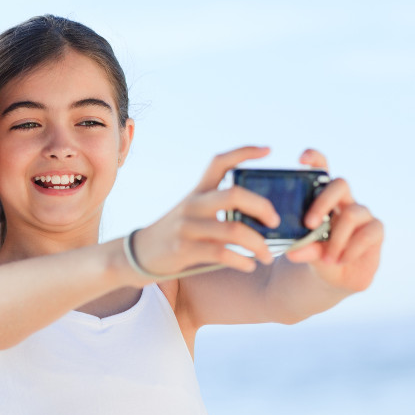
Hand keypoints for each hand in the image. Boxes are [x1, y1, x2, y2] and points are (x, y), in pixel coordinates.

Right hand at [130, 146, 277, 279]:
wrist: (138, 253)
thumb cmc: (174, 234)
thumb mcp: (190, 212)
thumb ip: (216, 209)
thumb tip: (258, 215)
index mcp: (197, 192)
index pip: (220, 162)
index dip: (245, 152)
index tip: (269, 150)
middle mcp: (193, 205)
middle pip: (235, 194)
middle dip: (262, 207)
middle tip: (275, 222)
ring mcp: (187, 227)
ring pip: (233, 229)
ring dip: (258, 244)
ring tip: (268, 255)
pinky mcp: (184, 249)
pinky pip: (221, 253)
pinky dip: (242, 261)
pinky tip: (249, 265)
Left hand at [286, 149, 383, 291]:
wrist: (335, 277)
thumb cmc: (316, 255)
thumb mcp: (305, 252)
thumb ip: (303, 248)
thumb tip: (294, 252)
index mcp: (323, 199)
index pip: (322, 170)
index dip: (315, 159)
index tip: (301, 159)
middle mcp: (344, 201)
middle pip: (340, 184)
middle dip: (322, 202)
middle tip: (308, 224)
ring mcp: (362, 214)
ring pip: (351, 213)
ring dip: (336, 239)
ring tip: (327, 258)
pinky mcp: (376, 230)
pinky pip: (367, 233)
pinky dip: (350, 249)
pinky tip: (340, 260)